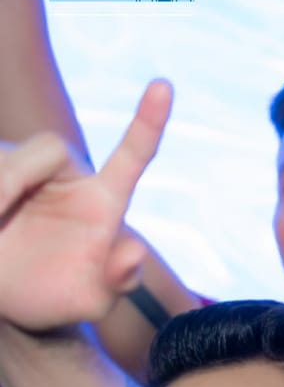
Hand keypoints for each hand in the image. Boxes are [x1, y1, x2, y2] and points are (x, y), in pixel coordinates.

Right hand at [0, 79, 161, 331]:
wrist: (6, 301)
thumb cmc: (53, 296)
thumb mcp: (89, 301)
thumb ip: (116, 281)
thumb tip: (134, 252)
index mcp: (102, 201)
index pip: (132, 156)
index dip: (148, 122)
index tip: (164, 85)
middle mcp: (64, 175)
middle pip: (45, 148)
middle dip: (12, 180)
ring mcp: (21, 167)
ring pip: (5, 161)